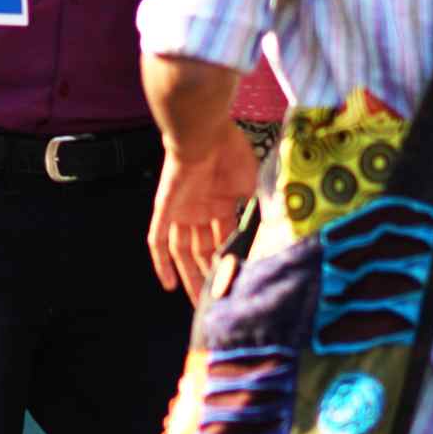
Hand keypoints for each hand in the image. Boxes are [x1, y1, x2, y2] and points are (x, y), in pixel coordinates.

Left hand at [149, 127, 257, 300]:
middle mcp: (199, 210)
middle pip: (202, 250)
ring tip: (197, 302)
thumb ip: (259, 207)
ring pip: (182, 251)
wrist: (204, 131)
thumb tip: (274, 231)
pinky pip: (158, 239)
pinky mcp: (165, 208)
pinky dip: (161, 262)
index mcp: (221, 203)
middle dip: (208, 275)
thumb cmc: (230, 152)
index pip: (224, 239)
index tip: (237, 281)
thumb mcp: (251, 184)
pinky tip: (167, 284)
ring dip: (189, 275)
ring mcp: (181, 210)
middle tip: (217, 302)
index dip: (229, 260)